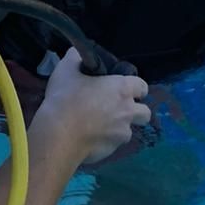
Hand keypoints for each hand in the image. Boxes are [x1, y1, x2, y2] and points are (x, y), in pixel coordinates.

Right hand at [37, 47, 150, 164]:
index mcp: (122, 89)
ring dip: (120, 127)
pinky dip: (106, 141)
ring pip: (129, 130)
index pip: (142, 86)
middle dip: (136, 111)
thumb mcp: (66, 70)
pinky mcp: (112, 151)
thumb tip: (76, 53)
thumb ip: (75, 57)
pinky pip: (114, 144)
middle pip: (145, 112)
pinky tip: (90, 137)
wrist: (59, 134)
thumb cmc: (66, 98)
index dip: (135, 88)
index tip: (123, 89)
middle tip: (117, 108)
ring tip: (101, 124)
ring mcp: (122, 134)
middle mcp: (128, 111)